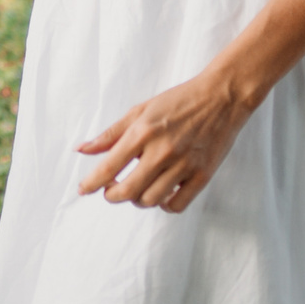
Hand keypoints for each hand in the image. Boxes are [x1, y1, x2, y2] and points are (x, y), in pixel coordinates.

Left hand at [77, 70, 254, 211]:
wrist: (221, 97)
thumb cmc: (178, 101)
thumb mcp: (140, 110)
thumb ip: (111, 133)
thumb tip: (82, 149)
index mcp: (143, 132)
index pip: (109, 167)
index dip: (91, 183)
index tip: (83, 189)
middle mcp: (162, 151)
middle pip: (128, 191)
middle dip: (112, 196)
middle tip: (110, 191)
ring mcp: (184, 165)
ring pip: (151, 200)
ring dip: (138, 200)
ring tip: (137, 188)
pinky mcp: (203, 176)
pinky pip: (177, 205)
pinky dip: (164, 205)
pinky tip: (161, 193)